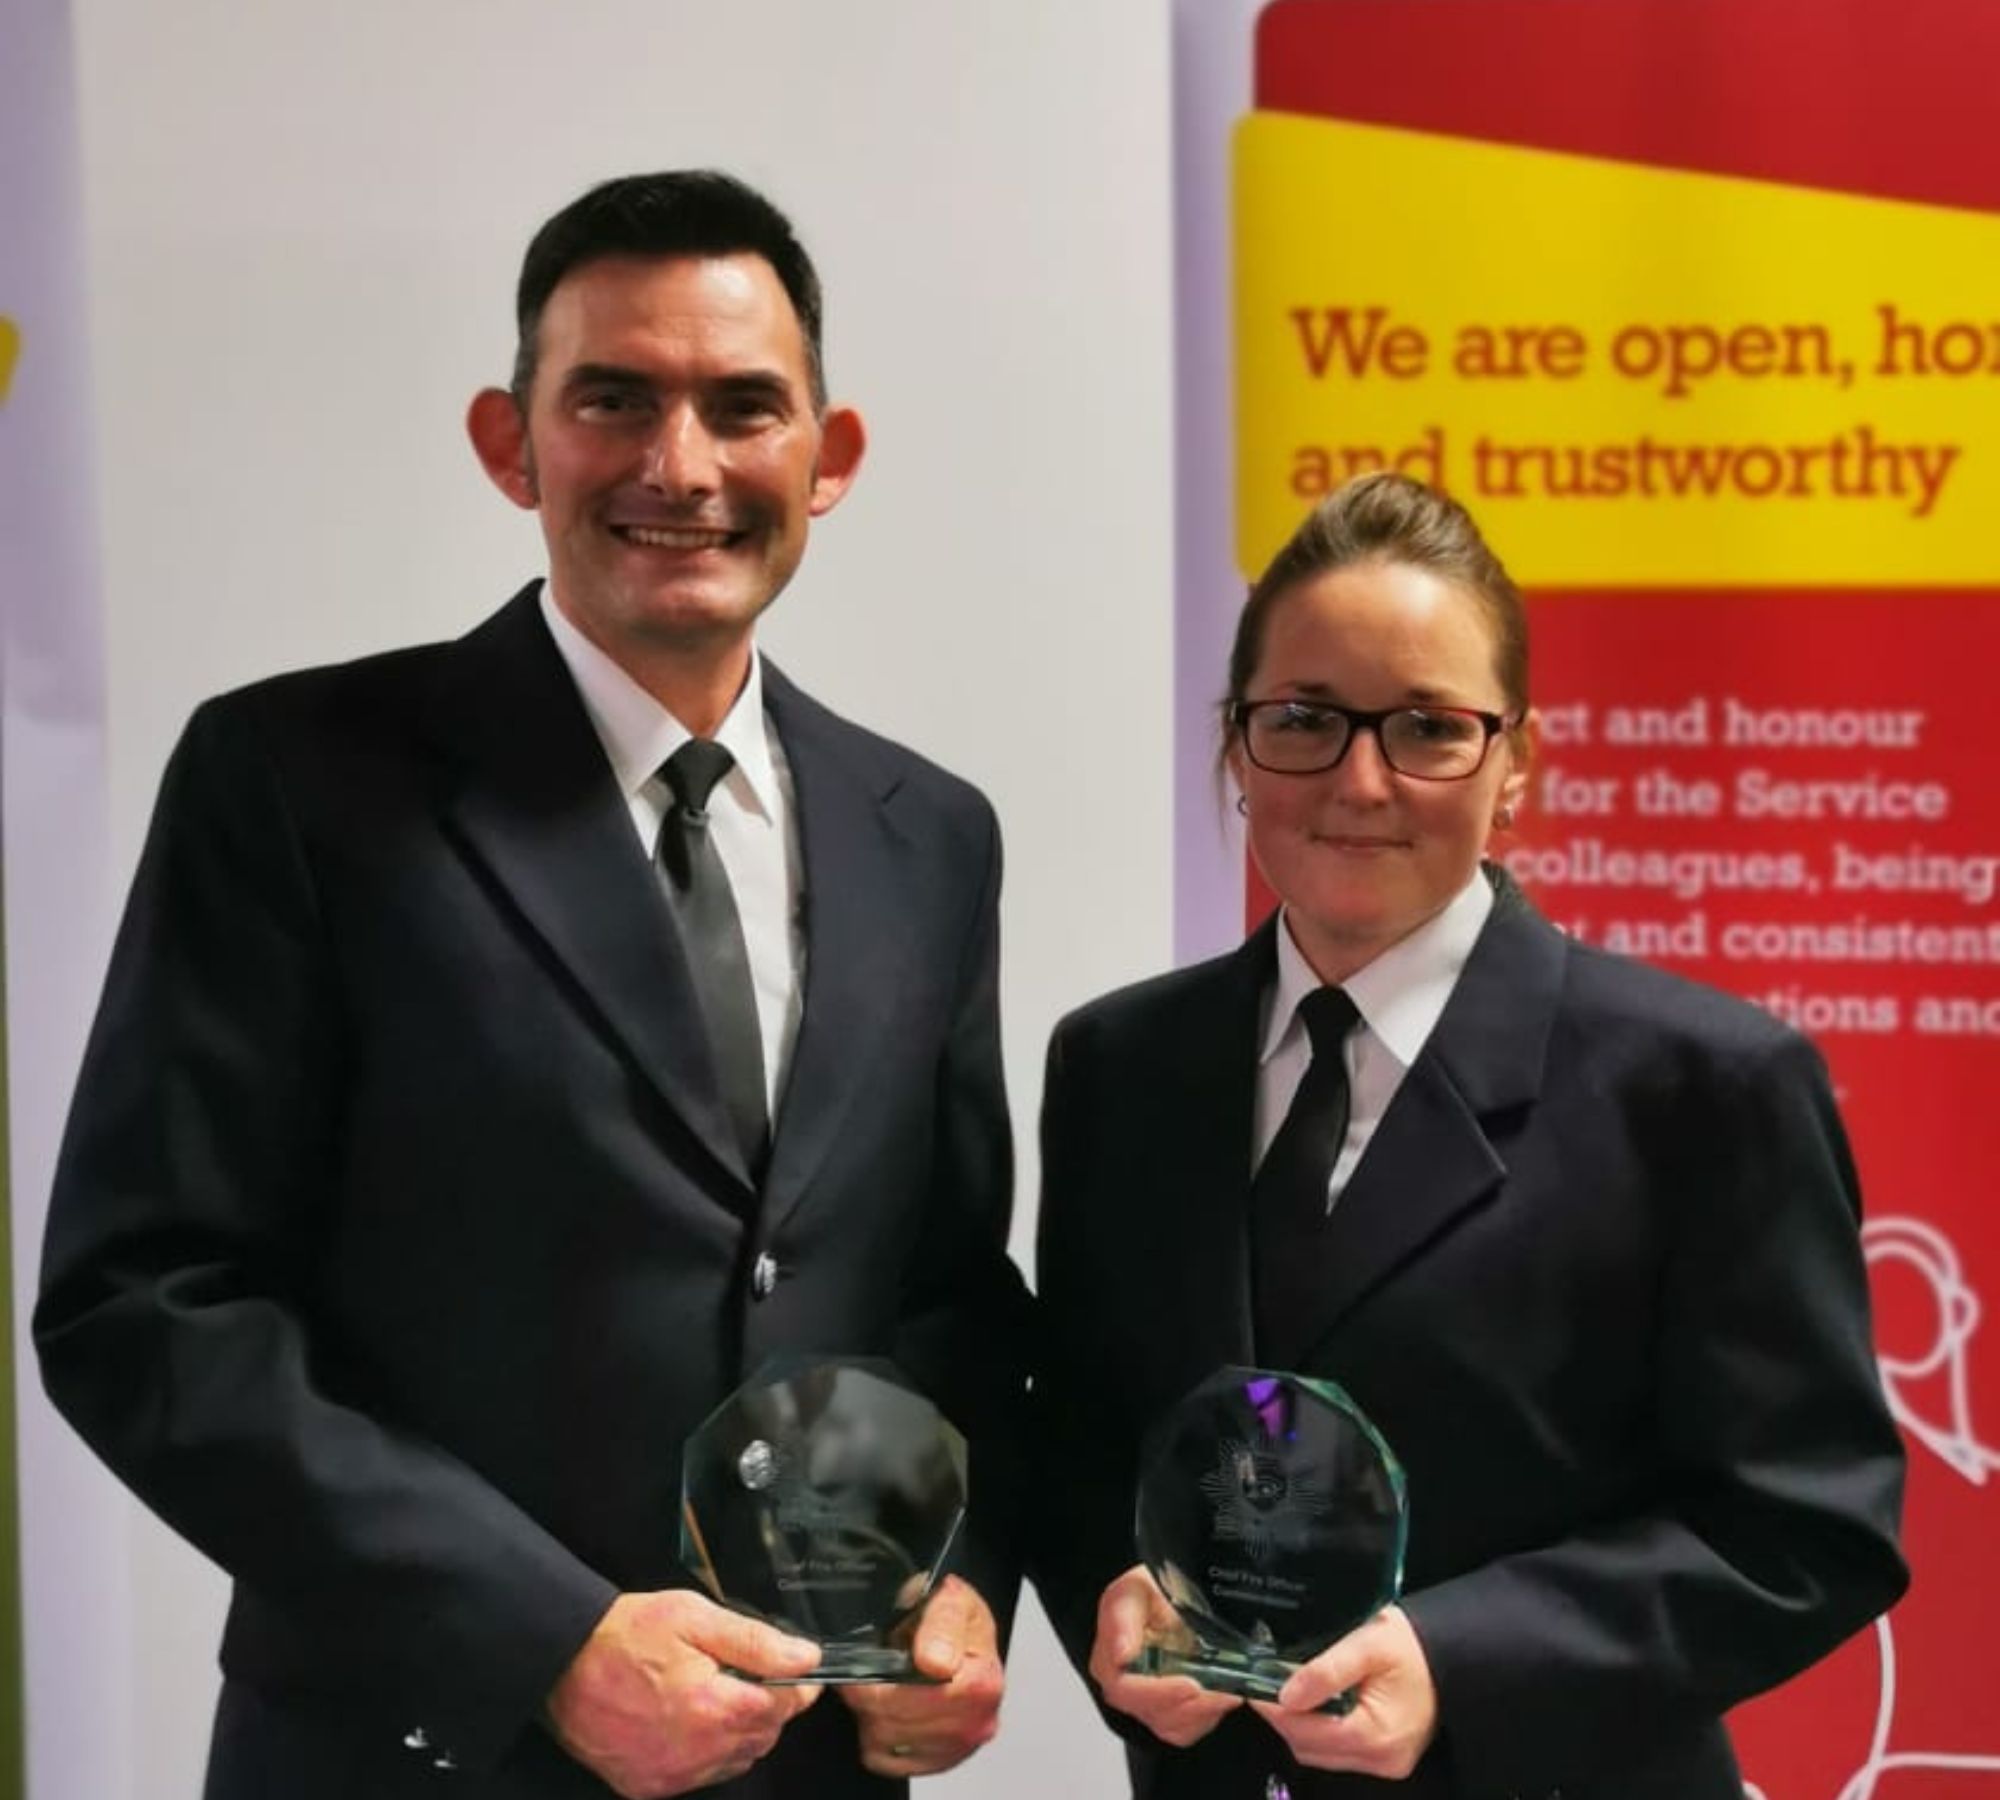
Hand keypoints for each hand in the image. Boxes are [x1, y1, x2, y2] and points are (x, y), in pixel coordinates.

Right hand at [546, 1589, 822, 1797]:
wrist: (562, 1662)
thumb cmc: (628, 1635)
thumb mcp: (696, 1618)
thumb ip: (757, 1641)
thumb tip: (806, 1657)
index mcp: (715, 1708)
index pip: (785, 1708)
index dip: (796, 1685)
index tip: (797, 1671)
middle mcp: (698, 1752)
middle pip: (763, 1737)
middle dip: (766, 1706)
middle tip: (744, 1674)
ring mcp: (672, 1775)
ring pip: (735, 1760)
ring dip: (738, 1731)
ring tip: (713, 1693)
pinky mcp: (648, 1787)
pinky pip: (699, 1775)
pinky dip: (705, 1752)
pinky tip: (688, 1720)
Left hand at [842, 1575, 1004, 1776]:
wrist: (961, 1628)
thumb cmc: (951, 1613)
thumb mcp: (949, 1597)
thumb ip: (943, 1623)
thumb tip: (936, 1663)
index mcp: (982, 1683)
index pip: (914, 1701)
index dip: (878, 1686)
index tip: (858, 1670)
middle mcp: (977, 1722)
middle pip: (896, 1725)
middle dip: (870, 1698)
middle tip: (861, 1674)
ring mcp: (959, 1747)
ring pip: (887, 1744)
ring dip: (872, 1716)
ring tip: (879, 1686)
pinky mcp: (938, 1761)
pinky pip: (886, 1762)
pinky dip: (876, 1739)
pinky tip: (887, 1709)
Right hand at [1087, 1564, 1241, 1747]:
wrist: (1170, 1600)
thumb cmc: (1148, 1594)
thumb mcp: (1134, 1590)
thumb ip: (1122, 1618)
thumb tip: (1120, 1653)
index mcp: (1108, 1657)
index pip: (1124, 1689)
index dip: (1157, 1693)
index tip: (1191, 1685)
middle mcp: (1122, 1687)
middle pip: (1151, 1712)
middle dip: (1190, 1705)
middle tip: (1223, 1693)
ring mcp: (1146, 1703)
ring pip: (1172, 1725)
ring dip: (1204, 1711)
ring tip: (1230, 1692)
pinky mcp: (1168, 1714)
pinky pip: (1187, 1728)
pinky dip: (1207, 1715)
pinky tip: (1222, 1696)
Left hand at [1249, 1605, 1437, 1779]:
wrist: (1452, 1653)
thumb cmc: (1414, 1645)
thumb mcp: (1368, 1644)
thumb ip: (1326, 1670)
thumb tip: (1285, 1694)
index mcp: (1377, 1735)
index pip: (1309, 1733)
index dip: (1276, 1710)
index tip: (1253, 1686)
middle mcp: (1381, 1759)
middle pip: (1311, 1748)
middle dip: (1284, 1718)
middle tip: (1265, 1682)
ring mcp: (1384, 1762)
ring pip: (1321, 1753)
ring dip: (1300, 1725)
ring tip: (1287, 1688)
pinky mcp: (1385, 1756)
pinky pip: (1339, 1750)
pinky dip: (1320, 1729)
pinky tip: (1315, 1702)